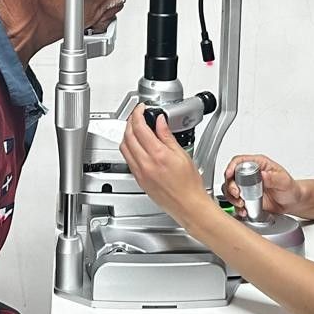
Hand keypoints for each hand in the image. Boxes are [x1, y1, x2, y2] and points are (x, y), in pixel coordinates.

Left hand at [119, 105, 210, 222]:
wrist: (188, 205)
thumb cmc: (189, 185)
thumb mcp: (182, 154)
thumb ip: (167, 135)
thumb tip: (160, 121)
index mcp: (157, 155)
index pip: (139, 127)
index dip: (137, 113)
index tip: (141, 108)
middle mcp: (145, 164)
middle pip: (128, 136)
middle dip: (130, 121)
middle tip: (137, 115)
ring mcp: (140, 173)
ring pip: (124, 147)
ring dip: (127, 134)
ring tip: (135, 128)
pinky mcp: (138, 180)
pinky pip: (127, 159)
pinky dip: (128, 147)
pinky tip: (136, 145)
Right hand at [223, 154, 305, 217]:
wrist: (292, 202)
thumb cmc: (290, 188)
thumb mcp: (284, 181)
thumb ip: (273, 178)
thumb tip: (262, 174)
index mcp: (258, 164)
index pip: (240, 161)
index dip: (231, 167)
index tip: (229, 174)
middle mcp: (250, 174)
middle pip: (231, 175)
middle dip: (230, 185)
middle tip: (237, 194)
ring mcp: (247, 186)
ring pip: (230, 188)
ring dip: (232, 197)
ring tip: (241, 204)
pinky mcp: (247, 197)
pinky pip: (235, 200)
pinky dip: (236, 206)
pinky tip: (243, 210)